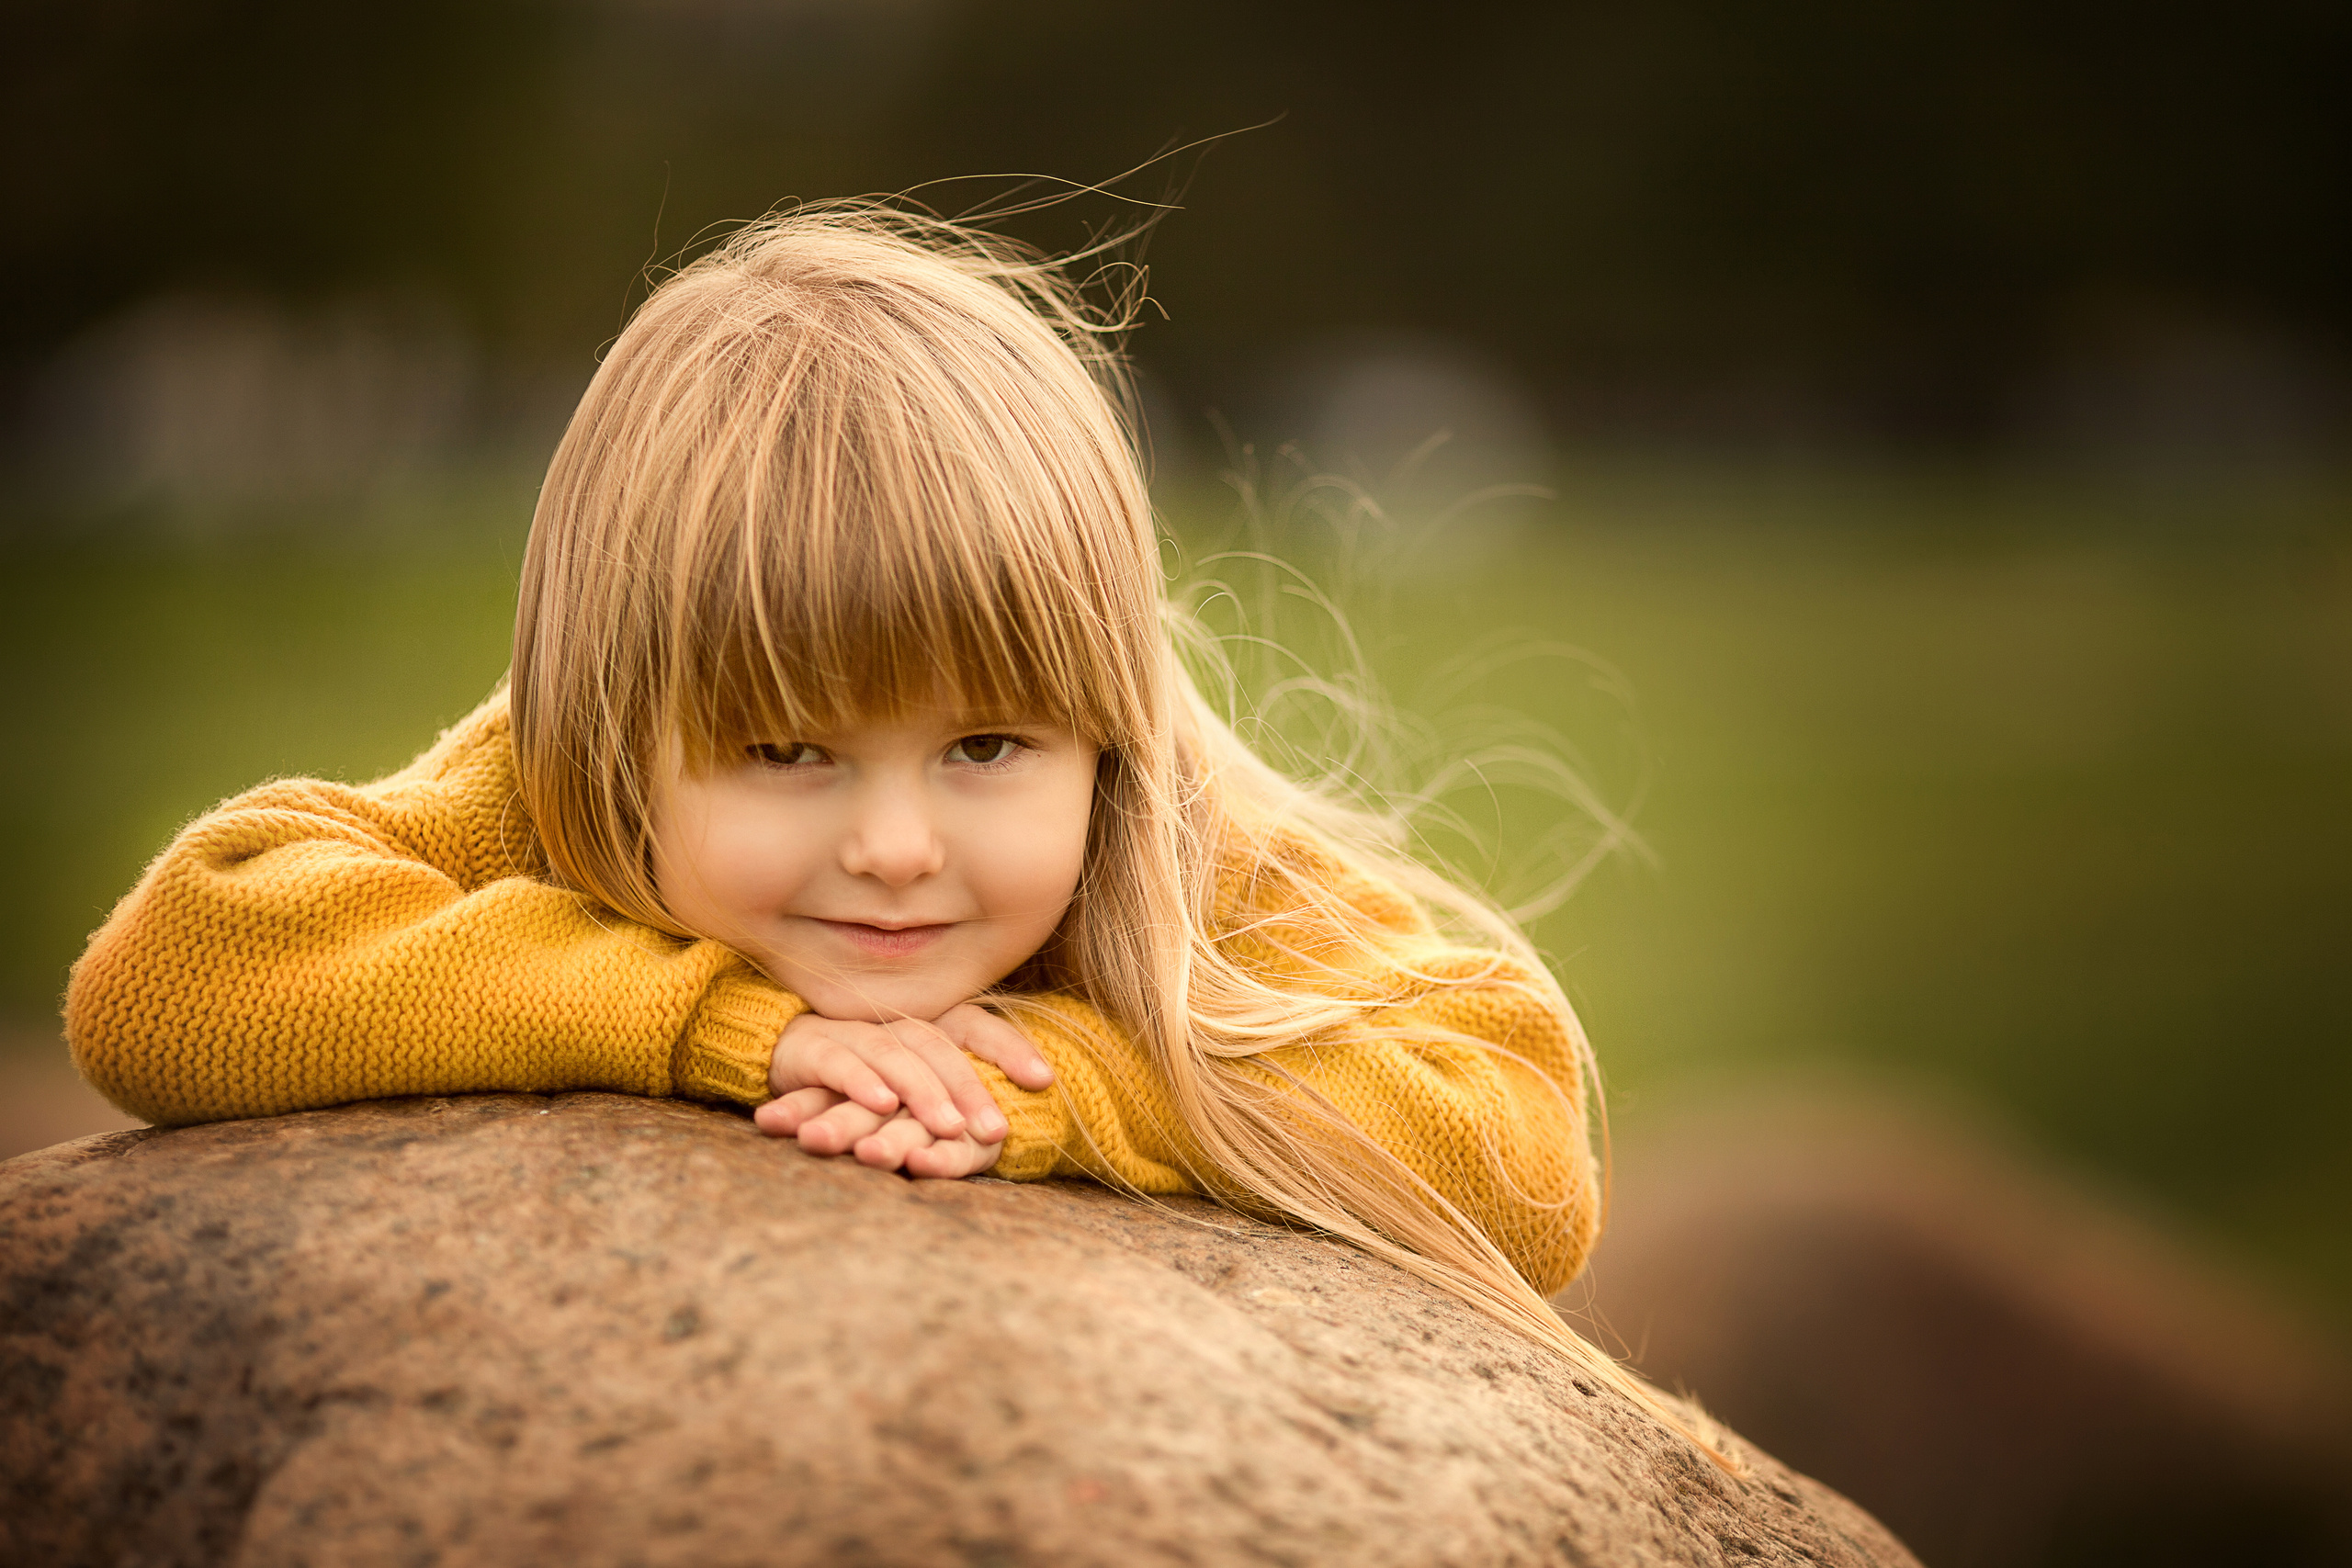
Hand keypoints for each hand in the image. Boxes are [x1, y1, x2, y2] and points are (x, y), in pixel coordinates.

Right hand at [754, 1003, 1053, 1176]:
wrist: (782, 1051)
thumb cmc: (860, 1074)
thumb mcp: (910, 1084)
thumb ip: (951, 1095)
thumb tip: (1020, 1106)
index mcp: (925, 1026)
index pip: (976, 1026)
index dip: (1011, 1048)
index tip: (1044, 1080)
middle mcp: (894, 1024)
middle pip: (939, 1048)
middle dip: (969, 1089)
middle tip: (995, 1131)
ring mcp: (853, 1032)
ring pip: (895, 1056)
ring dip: (922, 1091)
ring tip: (949, 1127)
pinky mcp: (813, 1050)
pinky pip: (841, 1063)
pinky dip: (862, 1082)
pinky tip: (882, 1105)